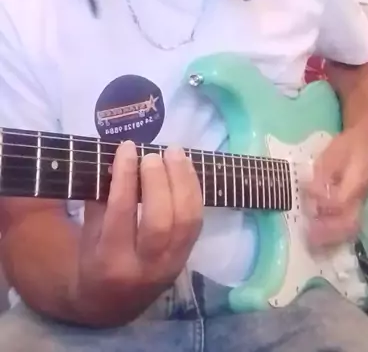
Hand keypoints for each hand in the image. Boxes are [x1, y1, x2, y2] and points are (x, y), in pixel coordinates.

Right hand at [71, 141, 202, 325]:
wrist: (114, 303)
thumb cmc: (95, 257)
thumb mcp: (88, 231)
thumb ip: (100, 198)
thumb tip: (119, 157)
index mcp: (109, 261)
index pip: (121, 212)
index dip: (126, 176)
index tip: (128, 147)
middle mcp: (143, 266)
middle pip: (160, 220)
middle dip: (158, 181)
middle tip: (153, 154)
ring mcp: (170, 264)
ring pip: (186, 221)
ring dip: (183, 181)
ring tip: (174, 152)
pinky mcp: (187, 257)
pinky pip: (196, 221)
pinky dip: (193, 191)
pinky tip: (186, 168)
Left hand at [304, 126, 367, 247]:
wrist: (365, 142)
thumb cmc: (347, 146)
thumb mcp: (331, 154)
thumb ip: (322, 174)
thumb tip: (312, 194)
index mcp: (356, 182)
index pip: (340, 202)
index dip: (323, 207)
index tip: (308, 206)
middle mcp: (361, 198)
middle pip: (349, 223)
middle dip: (329, 232)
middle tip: (309, 237)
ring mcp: (361, 204)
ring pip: (351, 228)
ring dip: (332, 237)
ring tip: (313, 242)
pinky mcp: (357, 207)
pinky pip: (350, 226)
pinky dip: (336, 235)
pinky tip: (322, 238)